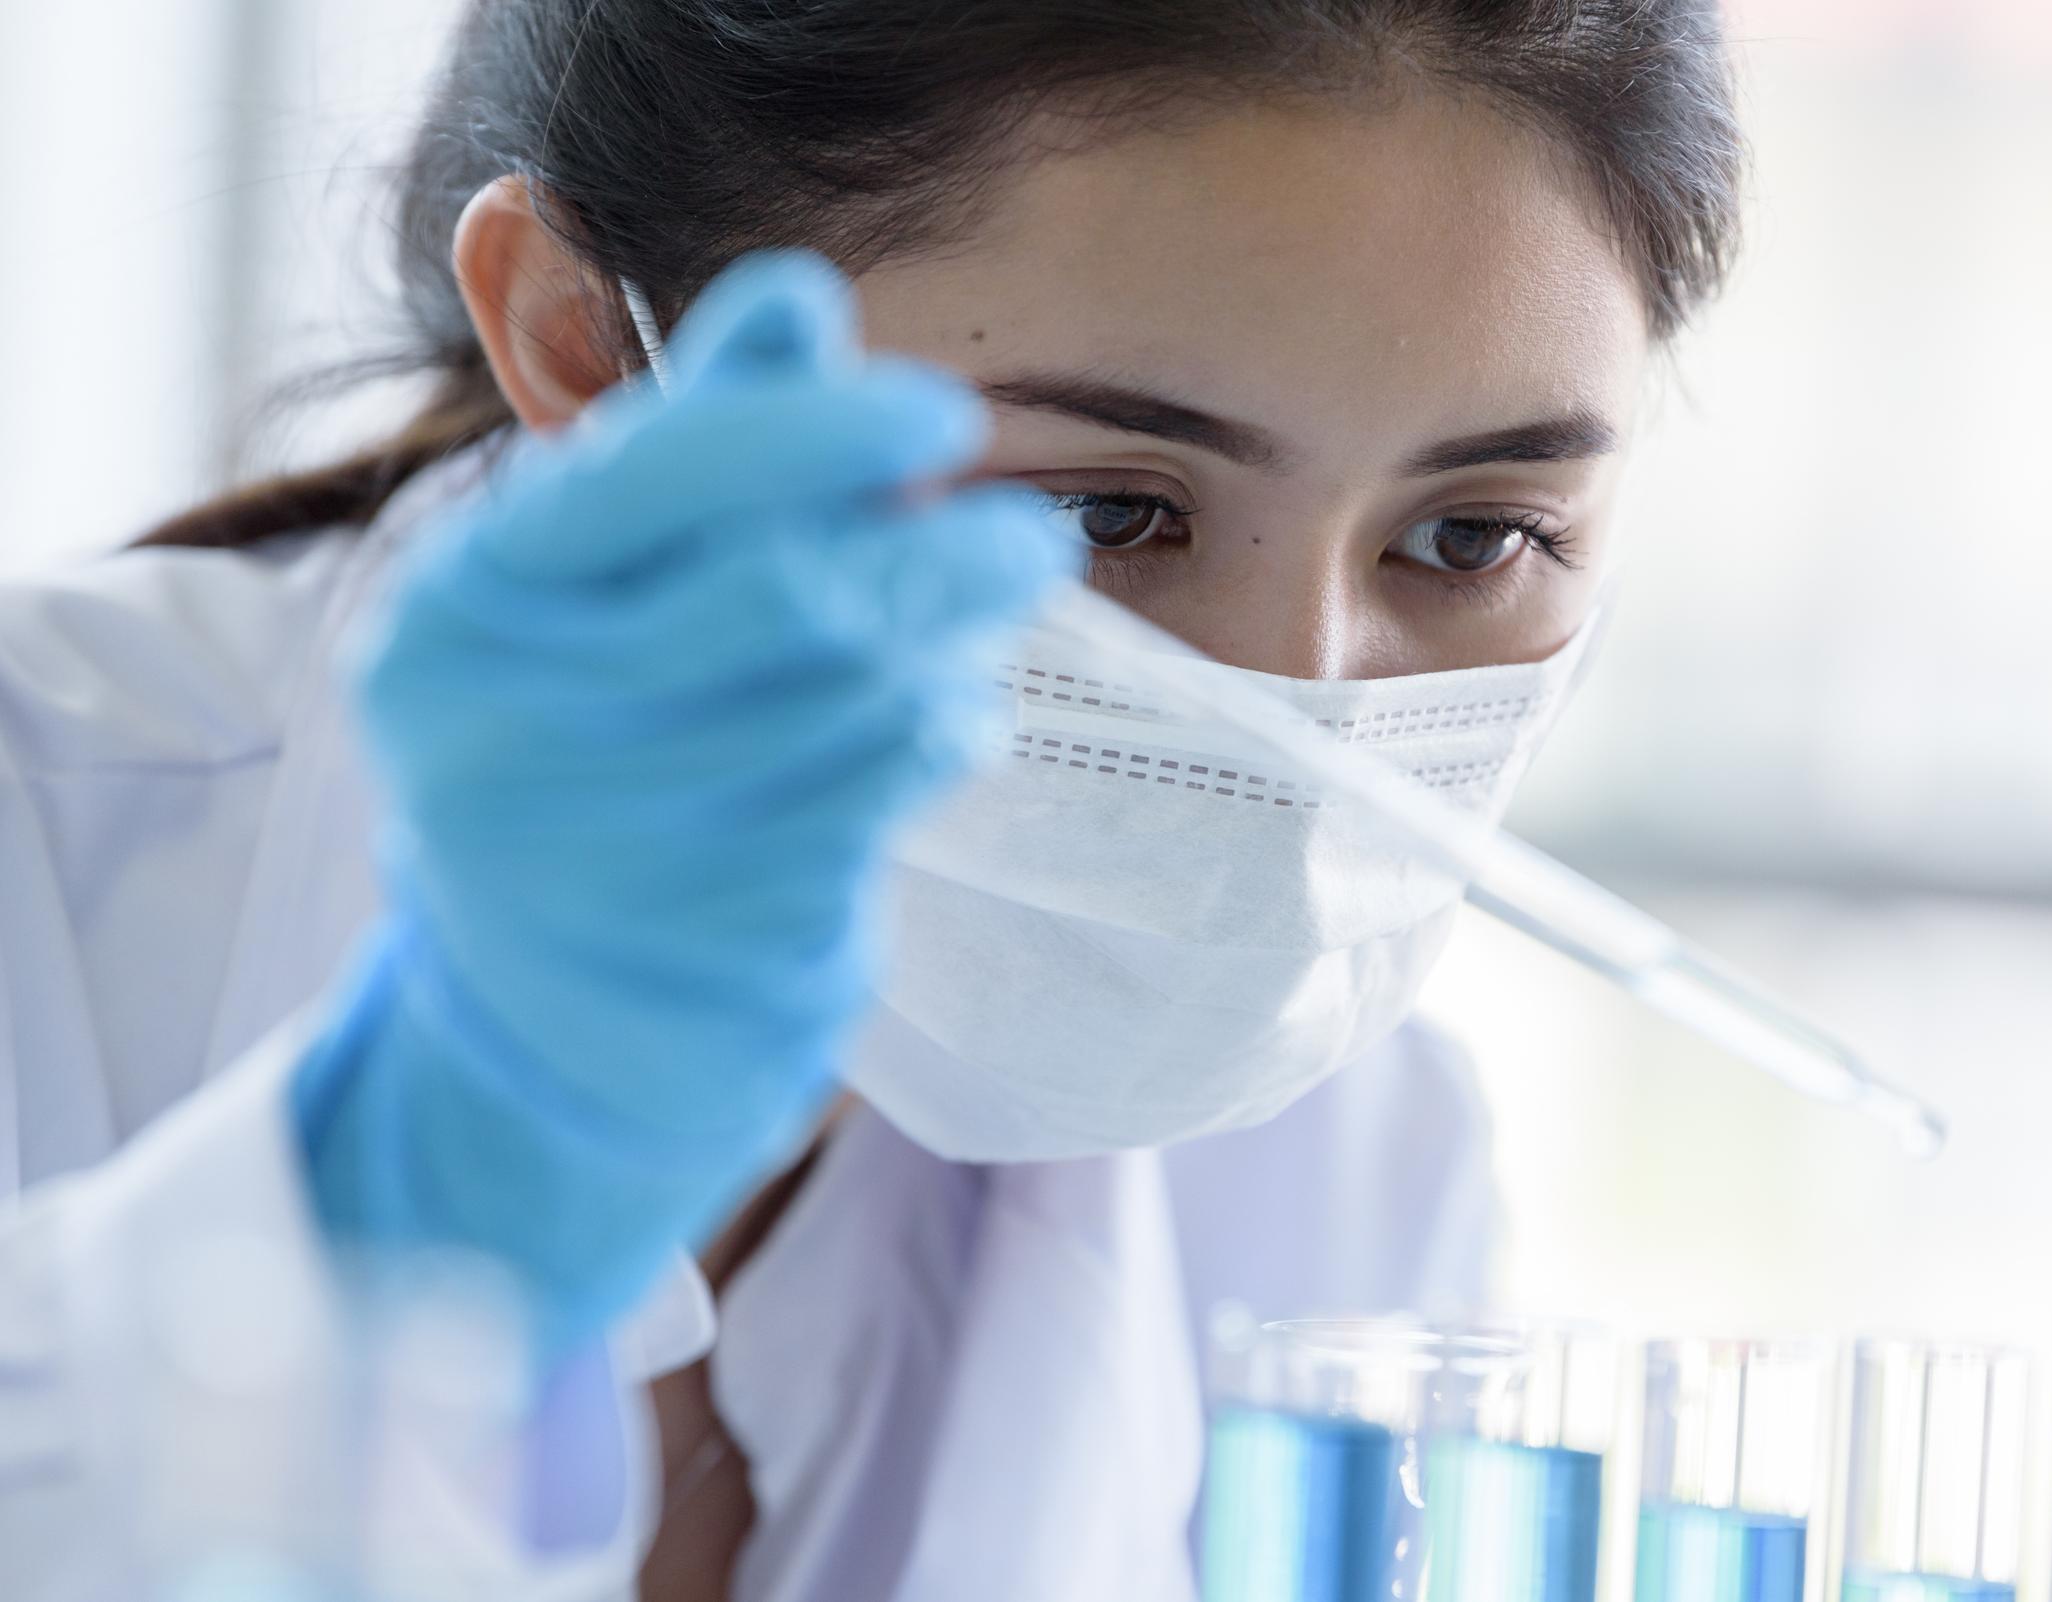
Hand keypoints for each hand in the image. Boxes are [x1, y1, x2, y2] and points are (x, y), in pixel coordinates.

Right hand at [293, 252, 1065, 1345]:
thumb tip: (802, 300)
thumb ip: (687, 448)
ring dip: (952, 642)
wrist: (545, 1027)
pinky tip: (951, 711)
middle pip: (788, 591)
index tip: (939, 409)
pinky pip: (883, 792)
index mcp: (466, 609)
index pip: (653, 474)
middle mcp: (519, 727)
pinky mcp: (721, 934)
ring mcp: (619, 845)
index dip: (812, 430)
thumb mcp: (584, 601)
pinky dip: (939, 731)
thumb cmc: (579, 758)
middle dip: (939, 546)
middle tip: (1028, 531)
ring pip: (857, 693)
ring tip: (986, 615)